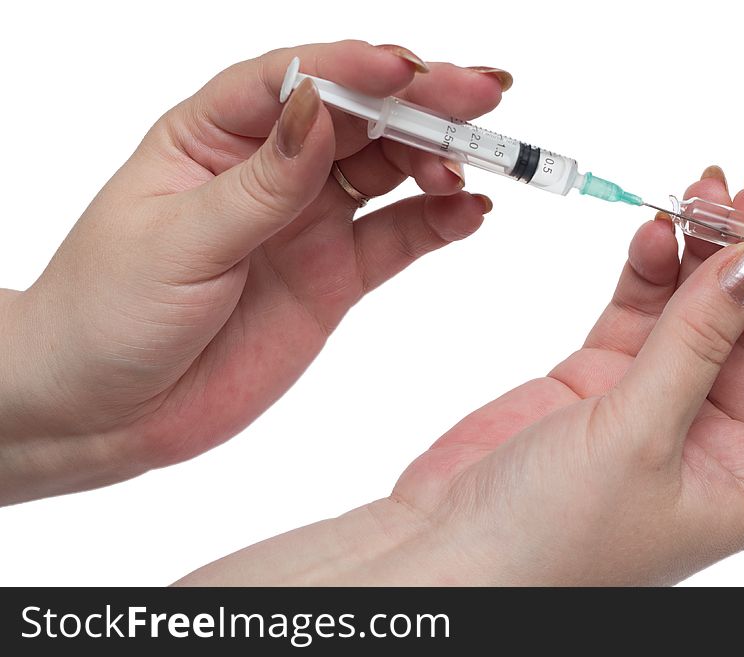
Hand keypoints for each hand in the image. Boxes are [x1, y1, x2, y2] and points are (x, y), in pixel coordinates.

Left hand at [0, 41, 505, 504]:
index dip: (354, 70)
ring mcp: (308, 221)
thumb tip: (318, 108)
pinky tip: (469, 212)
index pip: (294, 80)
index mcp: (214, 135)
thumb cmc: (109, 311)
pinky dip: (438, 222)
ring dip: (439, 160)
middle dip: (422, 105)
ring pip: (389, 172)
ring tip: (480, 164)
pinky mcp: (335, 275)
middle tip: (482, 98)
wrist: (109, 408)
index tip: (409, 73)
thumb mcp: (178, 241)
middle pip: (359, 118)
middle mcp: (271, 168)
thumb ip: (259, 183)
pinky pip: (397, 238)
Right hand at [178, 168, 743, 585]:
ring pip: (694, 314)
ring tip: (694, 196)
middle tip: (738, 198)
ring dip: (699, 255)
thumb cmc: (548, 537)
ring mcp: (646, 404)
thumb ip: (700, 339)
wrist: (446, 548)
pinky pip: (638, 314)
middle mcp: (704, 439)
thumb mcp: (639, 436)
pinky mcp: (593, 380)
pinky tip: (651, 233)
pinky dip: (646, 271)